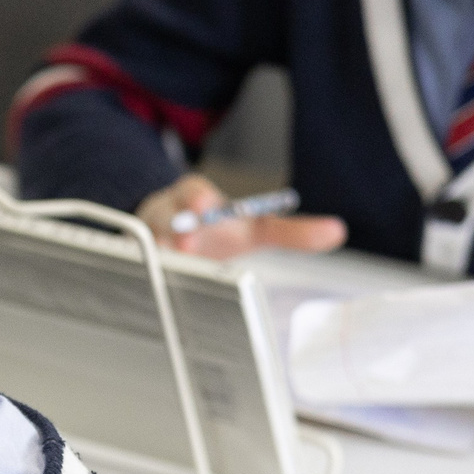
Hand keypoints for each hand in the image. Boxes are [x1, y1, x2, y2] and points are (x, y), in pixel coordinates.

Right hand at [136, 174, 345, 259]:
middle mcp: (170, 213)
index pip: (195, 191)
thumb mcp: (253, 229)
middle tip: (188, 243)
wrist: (176, 235)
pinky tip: (147, 282)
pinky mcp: (138, 257)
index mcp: (198, 197)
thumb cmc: (217, 231)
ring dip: (158, 252)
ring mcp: (149, 237)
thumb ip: (291, 232)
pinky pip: (137, 262)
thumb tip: (336, 232)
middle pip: (167, 215)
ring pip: (148, 240)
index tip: (209, 205)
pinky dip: (141, 270)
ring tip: (169, 263)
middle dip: (176, 226)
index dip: (200, 198)